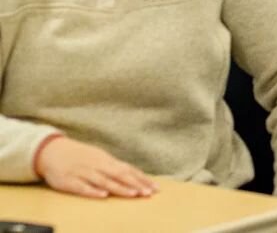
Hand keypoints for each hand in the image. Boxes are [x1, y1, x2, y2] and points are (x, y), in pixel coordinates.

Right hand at [35, 136, 156, 198]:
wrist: (52, 150)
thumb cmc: (80, 156)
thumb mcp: (99, 158)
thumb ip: (115, 167)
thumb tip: (135, 175)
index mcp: (106, 160)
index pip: (128, 170)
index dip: (141, 179)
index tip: (155, 187)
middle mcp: (97, 166)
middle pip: (119, 175)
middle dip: (135, 184)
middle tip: (148, 193)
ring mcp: (84, 173)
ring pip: (104, 181)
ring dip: (120, 188)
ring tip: (133, 194)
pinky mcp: (69, 181)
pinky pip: (82, 187)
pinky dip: (93, 191)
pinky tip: (103, 196)